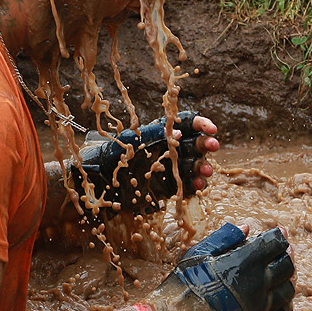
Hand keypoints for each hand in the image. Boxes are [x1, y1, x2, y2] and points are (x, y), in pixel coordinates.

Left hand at [72, 110, 219, 212]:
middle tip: (213, 146)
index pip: (186, 123)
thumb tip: (178, 133)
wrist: (98, 182)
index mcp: (161, 133)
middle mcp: (169, 149)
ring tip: (205, 171)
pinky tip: (199, 185)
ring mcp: (170, 168)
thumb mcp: (129, 141)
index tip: (211, 129)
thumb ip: (154, 136)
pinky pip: (186, 185)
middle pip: (195, 143)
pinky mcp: (168, 187)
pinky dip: (195, 185)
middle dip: (206, 143)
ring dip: (202, 166)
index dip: (201, 124)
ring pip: (193, 165)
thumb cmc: (110, 155)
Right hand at [172, 222, 294, 310]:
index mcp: (244, 263)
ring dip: (287, 280)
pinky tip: (277, 300)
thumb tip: (245, 227)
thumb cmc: (184, 284)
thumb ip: (224, 238)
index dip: (279, 236)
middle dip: (286, 255)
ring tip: (281, 275)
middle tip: (284, 251)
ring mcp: (261, 308)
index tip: (279, 232)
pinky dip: (283, 306)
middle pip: (287, 266)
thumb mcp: (199, 254)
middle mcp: (258, 284)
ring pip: (288, 291)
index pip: (274, 244)